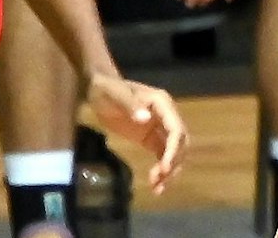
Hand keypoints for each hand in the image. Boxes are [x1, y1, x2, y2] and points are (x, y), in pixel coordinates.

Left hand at [85, 73, 188, 193]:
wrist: (97, 90)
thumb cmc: (107, 88)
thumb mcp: (115, 94)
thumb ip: (130, 105)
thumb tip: (146, 119)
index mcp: (162, 103)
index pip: (176, 129)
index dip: (173, 150)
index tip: (165, 168)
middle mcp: (166, 116)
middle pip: (180, 144)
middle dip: (173, 163)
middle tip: (160, 180)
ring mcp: (160, 128)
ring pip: (173, 153)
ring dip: (169, 171)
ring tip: (157, 188)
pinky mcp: (151, 139)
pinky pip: (162, 157)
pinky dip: (161, 171)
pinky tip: (155, 184)